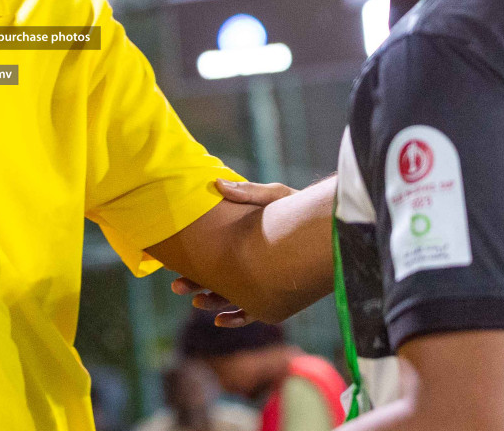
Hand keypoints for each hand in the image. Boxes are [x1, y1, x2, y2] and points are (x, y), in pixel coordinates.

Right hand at [171, 178, 302, 326]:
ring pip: (229, 296)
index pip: (210, 252)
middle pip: (214, 277)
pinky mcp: (276, 295)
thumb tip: (217, 183)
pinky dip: (237, 317)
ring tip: (198, 303)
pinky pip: (253, 311)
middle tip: (177, 285)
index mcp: (241, 240)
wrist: (331, 228)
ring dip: (211, 301)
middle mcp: (247, 262)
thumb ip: (248, 192)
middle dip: (193, 284)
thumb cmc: (300, 209)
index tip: (172, 262)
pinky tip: (221, 320)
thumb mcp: (274, 197)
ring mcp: (260, 280)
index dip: (190, 259)